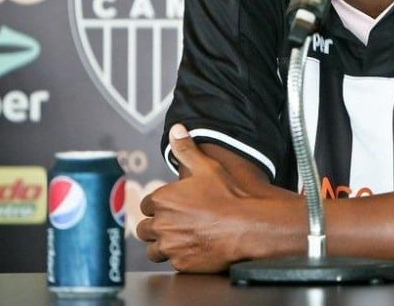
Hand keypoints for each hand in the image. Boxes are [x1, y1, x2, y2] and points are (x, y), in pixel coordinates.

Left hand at [136, 124, 281, 272]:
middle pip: (145, 229)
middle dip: (158, 226)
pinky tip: (195, 249)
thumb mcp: (208, 167)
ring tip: (182, 238)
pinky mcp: (180, 264)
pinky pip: (172, 263)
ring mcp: (170, 247)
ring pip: (153, 250)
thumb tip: (176, 129)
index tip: (174, 206)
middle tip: (178, 223)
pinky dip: (180, 257)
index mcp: (162, 200)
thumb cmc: (229, 196)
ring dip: (163, 245)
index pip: (146, 205)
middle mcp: (161, 225)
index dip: (160, 205)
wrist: (248, 225)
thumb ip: (186, 149)